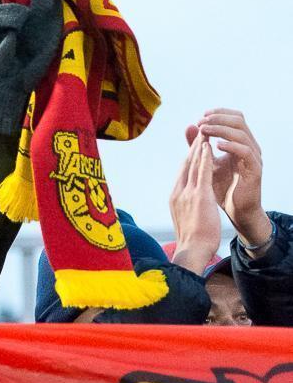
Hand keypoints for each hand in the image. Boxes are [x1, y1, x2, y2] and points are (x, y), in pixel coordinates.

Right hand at [169, 135, 220, 275]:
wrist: (192, 251)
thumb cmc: (192, 241)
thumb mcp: (186, 220)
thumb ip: (186, 208)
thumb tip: (188, 207)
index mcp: (175, 198)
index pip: (182, 173)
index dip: (187, 158)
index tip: (193, 146)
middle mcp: (177, 193)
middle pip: (184, 165)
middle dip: (191, 148)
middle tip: (197, 132)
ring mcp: (186, 194)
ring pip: (191, 165)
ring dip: (198, 147)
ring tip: (203, 133)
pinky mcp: (198, 196)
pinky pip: (201, 172)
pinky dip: (204, 157)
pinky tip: (207, 146)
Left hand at [188, 108, 271, 249]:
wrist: (235, 210)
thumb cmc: (222, 188)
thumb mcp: (207, 163)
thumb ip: (199, 146)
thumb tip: (190, 126)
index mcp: (240, 143)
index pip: (235, 118)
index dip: (220, 114)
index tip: (202, 115)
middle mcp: (250, 146)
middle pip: (239, 121)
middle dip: (219, 119)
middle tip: (201, 121)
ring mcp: (254, 157)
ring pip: (242, 134)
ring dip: (221, 130)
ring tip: (204, 130)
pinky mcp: (255, 169)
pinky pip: (245, 152)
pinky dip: (231, 146)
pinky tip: (217, 145)